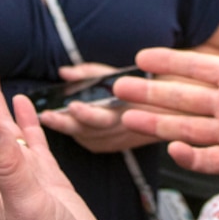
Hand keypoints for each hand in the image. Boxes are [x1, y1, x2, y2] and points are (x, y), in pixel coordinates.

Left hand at [38, 62, 158, 153]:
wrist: (172, 107)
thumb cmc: (144, 86)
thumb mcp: (118, 74)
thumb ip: (90, 74)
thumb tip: (65, 73)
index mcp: (125, 110)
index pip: (102, 117)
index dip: (85, 114)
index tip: (72, 106)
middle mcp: (123, 129)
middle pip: (89, 131)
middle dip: (64, 124)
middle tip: (46, 116)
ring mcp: (121, 140)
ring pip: (89, 139)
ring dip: (69, 129)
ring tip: (50, 119)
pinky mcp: (118, 146)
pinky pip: (94, 144)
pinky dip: (81, 136)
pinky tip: (71, 127)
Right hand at [116, 3, 218, 181]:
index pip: (196, 68)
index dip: (169, 62)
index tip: (140, 56)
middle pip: (182, 98)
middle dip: (150, 92)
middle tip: (118, 87)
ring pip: (187, 127)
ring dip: (158, 122)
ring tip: (128, 116)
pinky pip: (211, 159)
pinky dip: (191, 156)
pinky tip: (172, 147)